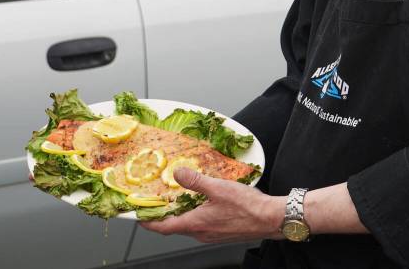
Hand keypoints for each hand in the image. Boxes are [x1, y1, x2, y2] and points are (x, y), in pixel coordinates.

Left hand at [138, 168, 284, 243]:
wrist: (270, 219)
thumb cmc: (248, 208)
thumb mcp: (218, 188)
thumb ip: (196, 181)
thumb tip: (178, 174)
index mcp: (196, 224)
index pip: (164, 227)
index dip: (148, 222)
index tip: (138, 217)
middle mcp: (201, 233)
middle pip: (175, 226)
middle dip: (164, 215)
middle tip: (156, 203)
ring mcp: (212, 234)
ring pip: (189, 224)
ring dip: (181, 213)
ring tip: (177, 198)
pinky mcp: (221, 231)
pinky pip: (202, 223)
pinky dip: (195, 213)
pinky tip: (202, 201)